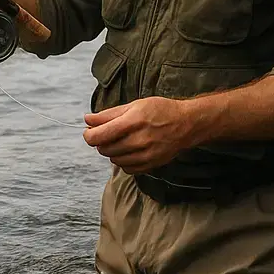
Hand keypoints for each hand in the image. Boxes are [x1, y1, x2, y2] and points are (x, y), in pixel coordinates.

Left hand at [82, 97, 197, 173]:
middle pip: (105, 149)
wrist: (186, 124)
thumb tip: (87, 119)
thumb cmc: (159, 111)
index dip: (89, 135)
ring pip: (114, 160)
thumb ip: (108, 114)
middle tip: (107, 133)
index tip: (89, 132)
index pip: (100, 136)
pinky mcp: (150, 165)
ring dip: (112, 151)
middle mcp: (139, 139)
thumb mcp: (134, 105)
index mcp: (133, 121)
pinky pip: (126, 168)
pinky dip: (123, 161)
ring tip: (121, 140)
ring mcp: (145, 154)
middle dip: (101, 141)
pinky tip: (130, 150)